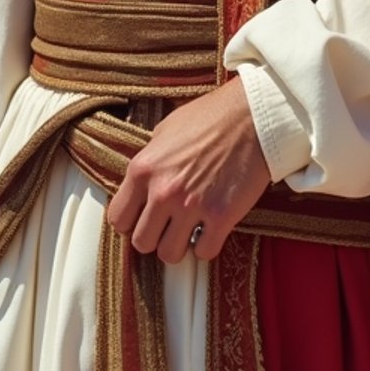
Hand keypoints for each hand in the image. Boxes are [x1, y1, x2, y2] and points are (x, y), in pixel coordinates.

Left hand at [106, 76, 269, 263]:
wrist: (252, 116)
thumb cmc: (209, 117)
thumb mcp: (165, 130)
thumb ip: (150, 161)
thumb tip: (141, 185)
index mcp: (143, 168)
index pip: (118, 219)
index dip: (131, 221)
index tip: (144, 217)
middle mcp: (162, 191)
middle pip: (141, 243)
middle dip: (154, 236)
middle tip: (169, 225)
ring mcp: (191, 206)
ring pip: (169, 255)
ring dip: (179, 244)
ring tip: (189, 229)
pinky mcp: (221, 216)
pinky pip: (204, 252)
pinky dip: (207, 245)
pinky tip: (211, 228)